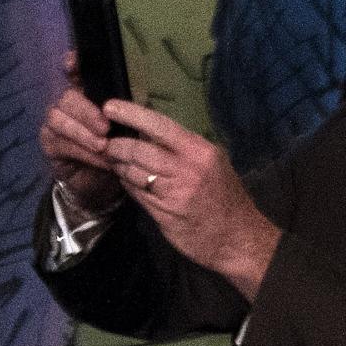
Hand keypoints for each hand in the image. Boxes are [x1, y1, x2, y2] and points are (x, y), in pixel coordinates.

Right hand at [39, 51, 122, 212]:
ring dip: (82, 132)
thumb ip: (125, 111)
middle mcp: (66, 104)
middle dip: (85, 111)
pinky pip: (61, 143)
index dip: (72, 64)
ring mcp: (54, 123)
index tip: (73, 63)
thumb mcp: (127, 128)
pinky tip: (99, 159)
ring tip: (103, 145)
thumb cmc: (117, 149)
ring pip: (58, 118)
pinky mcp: (49, 144)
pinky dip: (83, 151)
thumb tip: (131, 102)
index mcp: (86, 94)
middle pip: (66, 97)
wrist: (103, 184)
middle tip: (105, 128)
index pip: (75, 72)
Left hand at [98, 101, 282, 298]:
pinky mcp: (164, 213)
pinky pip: (136, 193)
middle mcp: (187, 169)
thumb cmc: (223, 195)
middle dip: (116, 146)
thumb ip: (180, 147)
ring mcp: (174, 193)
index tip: (109, 107)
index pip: (159, 125)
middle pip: (138, 150)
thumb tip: (145, 130)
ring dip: (118, 166)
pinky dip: (127, 184)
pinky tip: (127, 181)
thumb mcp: (210, 162)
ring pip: (132, 172)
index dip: (131, 114)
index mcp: (199, 151)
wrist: (238, 238)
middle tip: (106, 145)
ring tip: (115, 162)